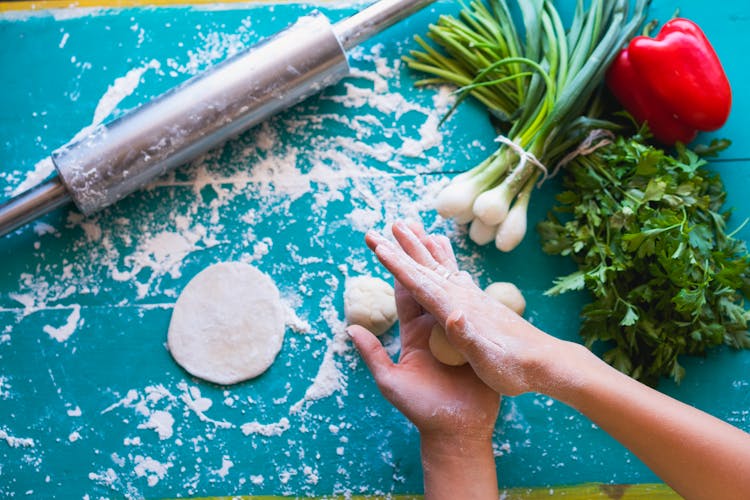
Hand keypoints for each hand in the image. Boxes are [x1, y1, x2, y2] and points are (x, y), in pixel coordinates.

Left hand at [348, 223, 499, 440]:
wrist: (457, 429)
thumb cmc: (422, 409)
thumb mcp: (392, 381)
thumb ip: (373, 354)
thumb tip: (351, 329)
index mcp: (413, 333)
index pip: (403, 293)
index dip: (396, 266)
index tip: (387, 240)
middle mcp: (433, 326)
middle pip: (425, 282)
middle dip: (417, 254)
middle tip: (410, 223)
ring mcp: (455, 330)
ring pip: (448, 288)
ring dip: (442, 261)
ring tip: (437, 234)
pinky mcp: (474, 338)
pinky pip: (472, 306)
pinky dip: (468, 285)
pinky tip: (468, 268)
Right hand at [363, 220, 570, 396]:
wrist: (545, 361)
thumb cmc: (514, 368)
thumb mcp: (487, 360)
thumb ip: (466, 337)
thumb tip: (451, 314)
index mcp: (456, 311)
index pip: (420, 284)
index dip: (397, 265)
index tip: (378, 245)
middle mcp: (463, 298)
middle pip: (426, 268)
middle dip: (403, 248)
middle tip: (384, 226)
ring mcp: (472, 298)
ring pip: (440, 266)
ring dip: (422, 248)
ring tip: (412, 227)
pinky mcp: (480, 303)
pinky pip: (454, 275)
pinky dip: (443, 260)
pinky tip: (443, 255)